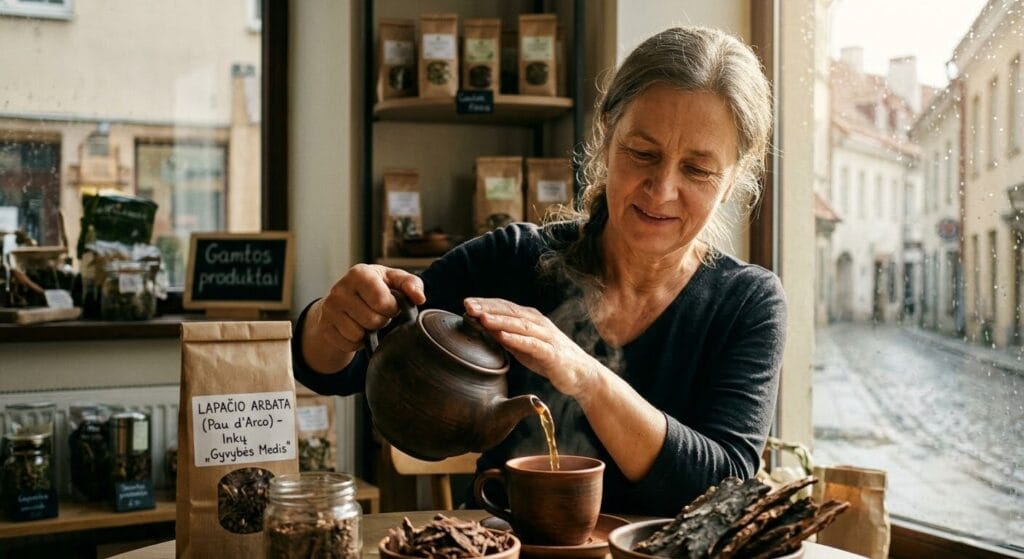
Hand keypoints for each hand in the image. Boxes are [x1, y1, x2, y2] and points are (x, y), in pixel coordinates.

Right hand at [307, 264, 424, 354]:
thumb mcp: (395, 281)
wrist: (344, 301)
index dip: (392, 308)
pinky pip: (348, 344)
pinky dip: (357, 342)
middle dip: (381, 321)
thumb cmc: (376, 288)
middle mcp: (339, 289)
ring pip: (358, 334)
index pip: (381, 301)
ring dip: (368, 332)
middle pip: (372, 320)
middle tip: (378, 313)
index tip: (390, 304)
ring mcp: (329, 308)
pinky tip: (356, 329)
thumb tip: (419, 298)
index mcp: (359, 273)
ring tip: (367, 320)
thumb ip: (412, 284)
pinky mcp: (324, 327)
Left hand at [464, 297, 598, 397]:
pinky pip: (533, 344)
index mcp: (530, 319)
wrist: (581, 374)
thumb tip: (481, 328)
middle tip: (468, 305)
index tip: (465, 303)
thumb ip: (505, 336)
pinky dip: (518, 339)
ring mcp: (546, 337)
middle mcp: (538, 323)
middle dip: (488, 308)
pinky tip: (503, 336)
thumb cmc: (549, 358)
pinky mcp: (552, 353)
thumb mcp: (523, 346)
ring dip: (500, 320)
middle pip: (510, 311)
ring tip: (482, 318)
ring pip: (520, 325)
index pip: (505, 306)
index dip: (486, 303)